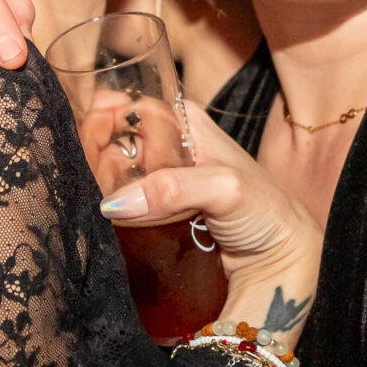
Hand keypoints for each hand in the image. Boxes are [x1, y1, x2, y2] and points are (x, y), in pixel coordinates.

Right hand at [95, 104, 320, 327]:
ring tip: (97, 198)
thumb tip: (114, 203)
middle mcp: (170, 146)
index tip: (85, 139)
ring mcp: (161, 180)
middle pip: (115, 139)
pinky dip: (110, 209)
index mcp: (185, 121)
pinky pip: (122, 203)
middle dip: (96, 154)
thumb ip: (172, 188)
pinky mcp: (156, 212)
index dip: (103, 118)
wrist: (281, 260)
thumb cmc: (267, 211)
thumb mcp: (224, 188)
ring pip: (114, 172)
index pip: (130, 106)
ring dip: (100, 185)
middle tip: (90, 176)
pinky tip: (104, 218)